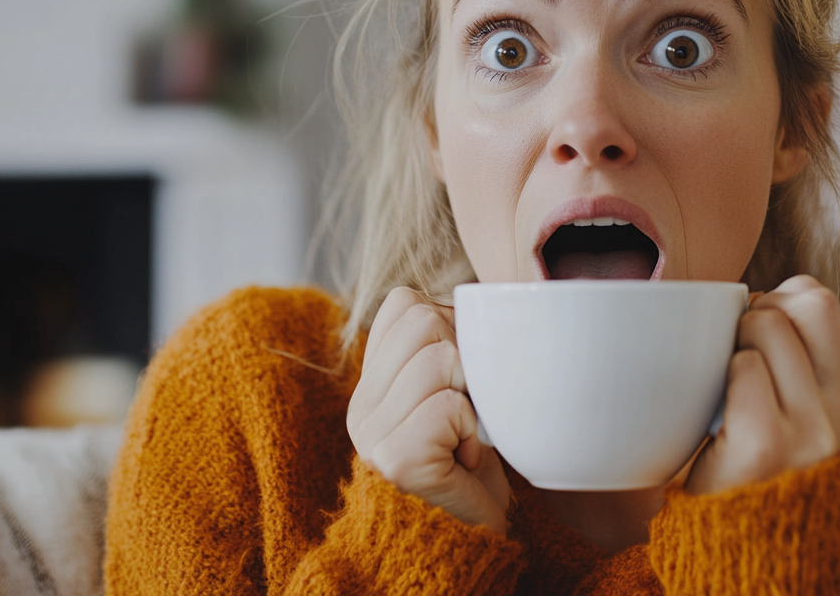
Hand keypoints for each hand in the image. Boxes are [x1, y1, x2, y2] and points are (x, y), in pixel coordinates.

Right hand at [346, 287, 510, 533]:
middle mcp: (360, 406)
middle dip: (465, 359)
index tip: (460, 379)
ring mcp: (371, 434)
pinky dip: (472, 431)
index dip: (450, 325)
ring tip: (463, 437)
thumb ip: (446, 349)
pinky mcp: (395, 460)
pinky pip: (449, 406)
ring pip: (441, 359)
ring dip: (472, 399)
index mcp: (371, 383)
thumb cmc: (473, 463)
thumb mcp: (454, 394)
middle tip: (465, 410)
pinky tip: (463, 461)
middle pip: (424, 321)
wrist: (473, 540)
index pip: (403, 302)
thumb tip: (479, 298)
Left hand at [685, 275, 839, 495]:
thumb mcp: (802, 419)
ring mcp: (810, 431)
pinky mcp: (766, 445)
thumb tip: (778, 294)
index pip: (823, 303)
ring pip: (765, 327)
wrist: (747, 557)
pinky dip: (722, 380)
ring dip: (733, 346)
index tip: (759, 331)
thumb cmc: (756, 473)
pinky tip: (721, 416)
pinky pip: (742, 367)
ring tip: (728, 387)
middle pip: (800, 305)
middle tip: (738, 357)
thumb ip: (801, 363)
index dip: (782, 300)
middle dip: (756, 314)